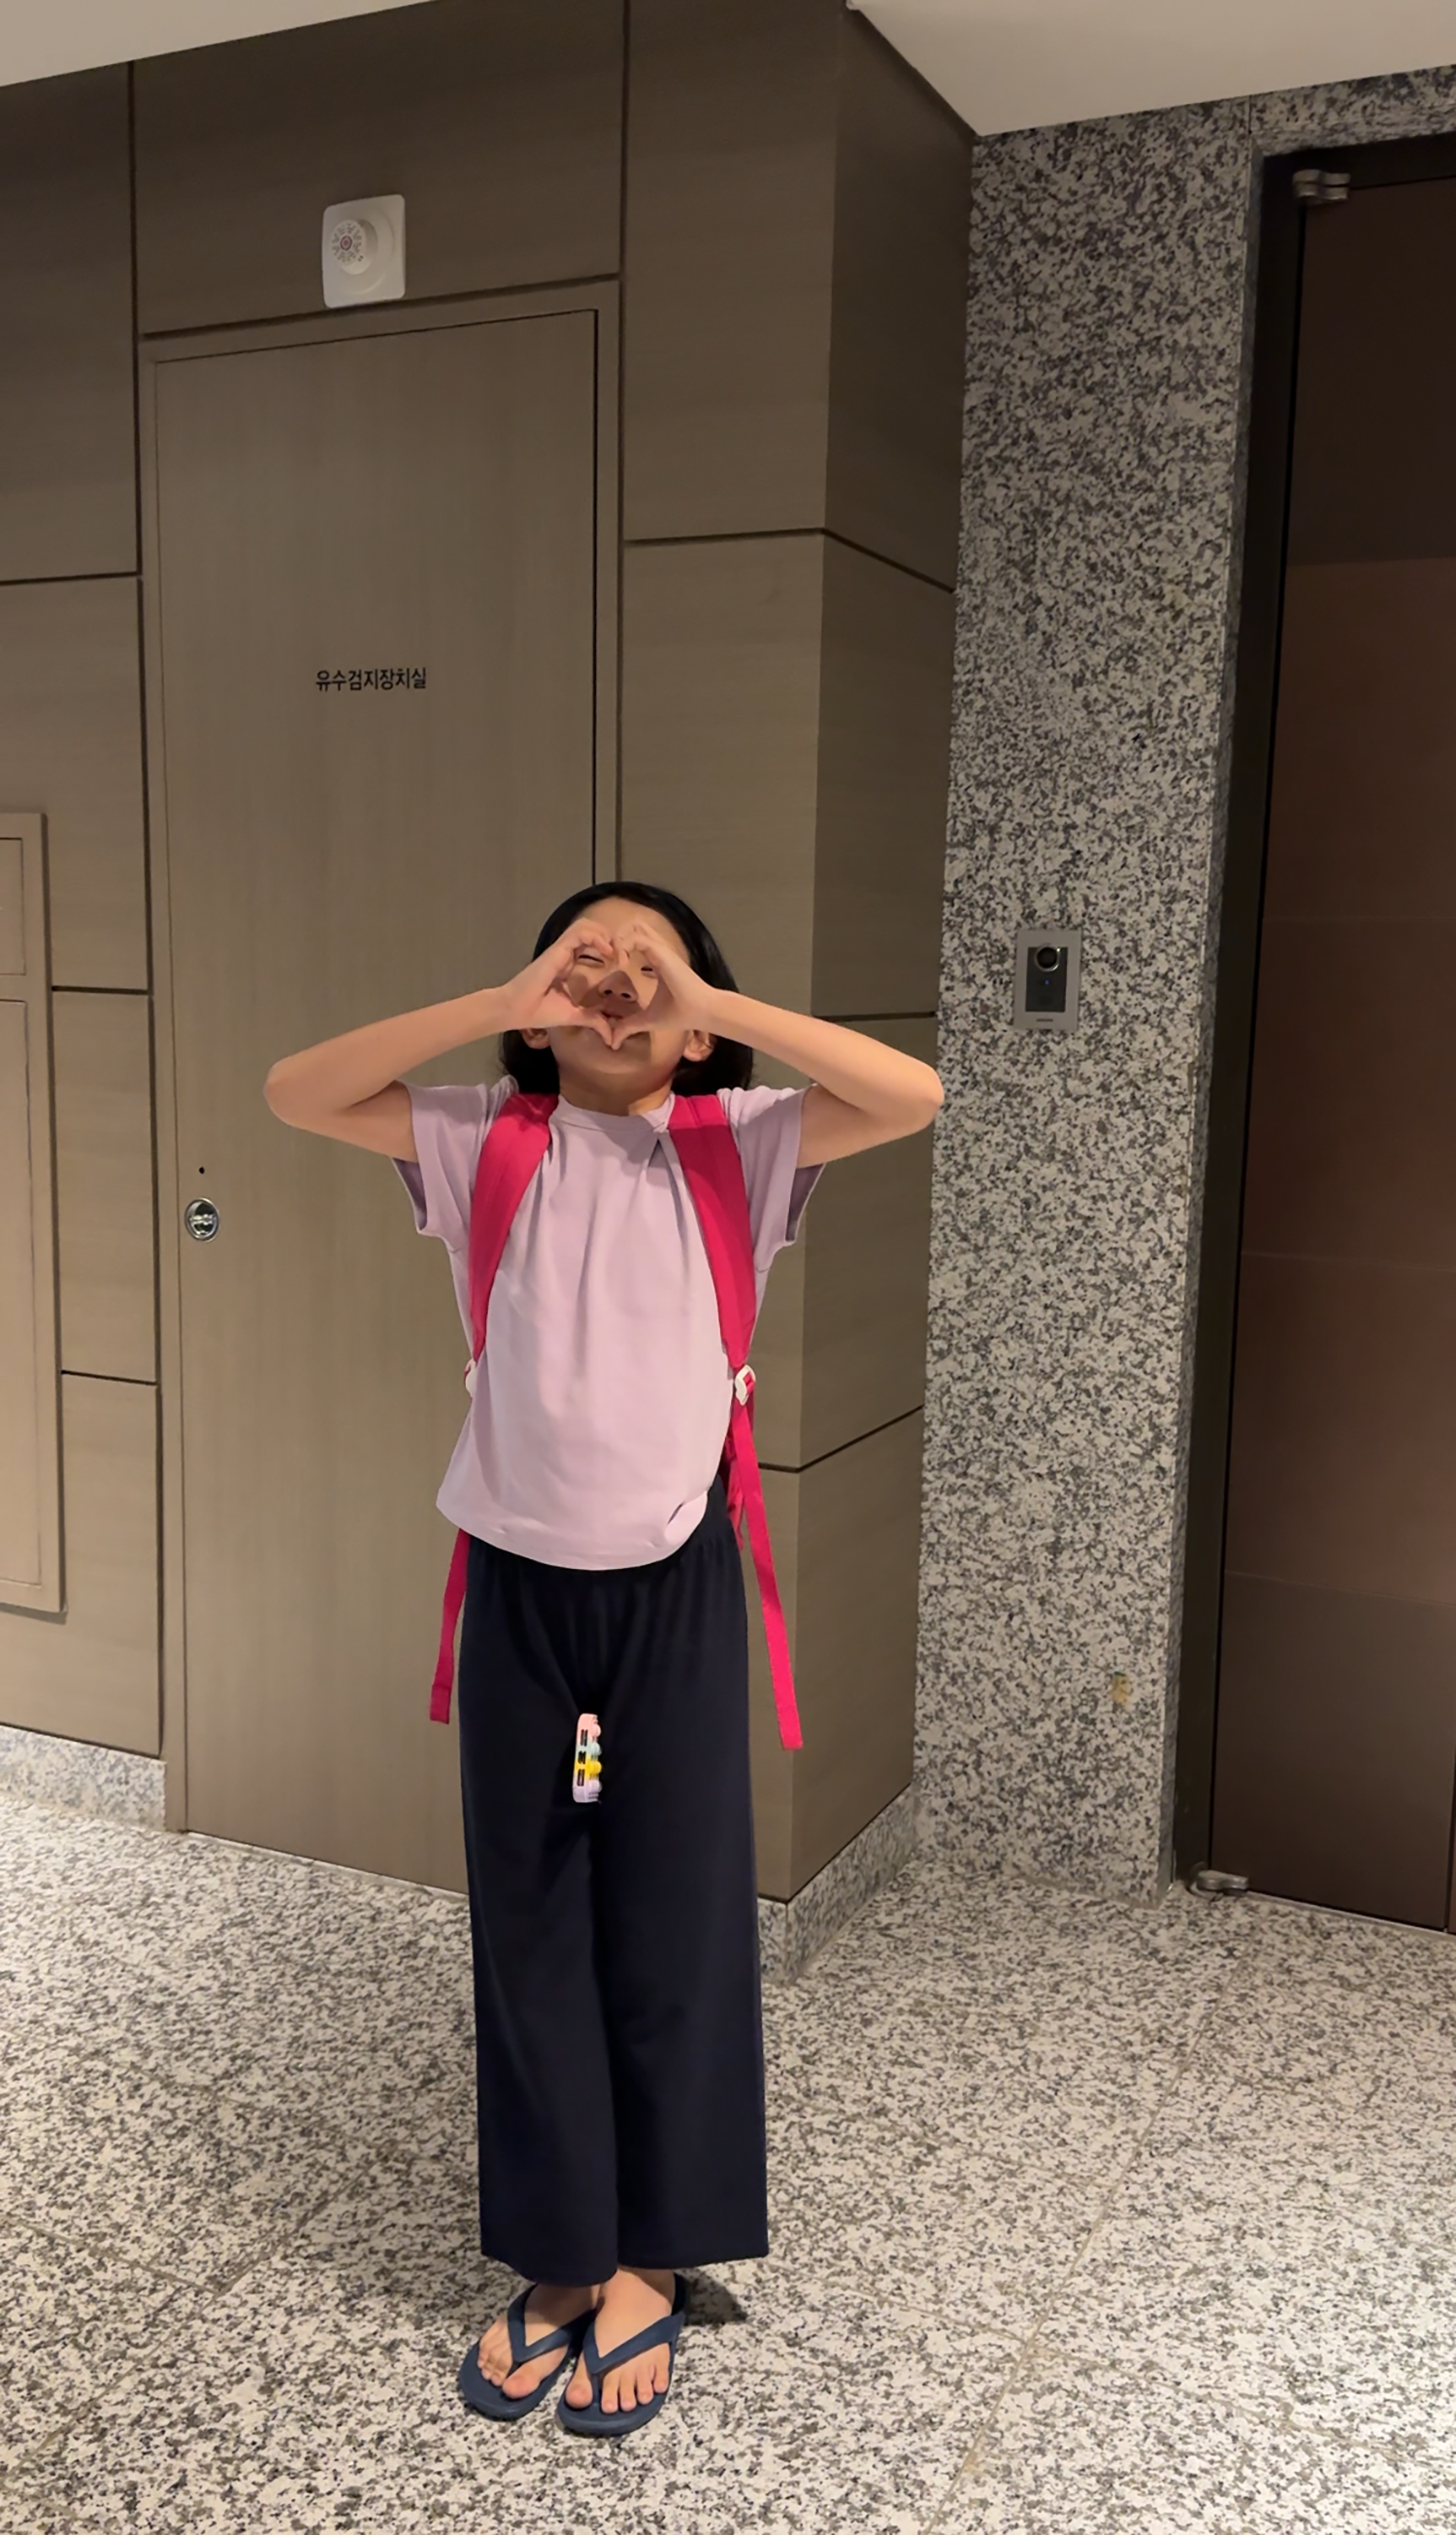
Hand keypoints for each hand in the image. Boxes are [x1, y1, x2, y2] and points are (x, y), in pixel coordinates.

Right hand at [502, 924, 617, 1041]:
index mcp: (568, 964)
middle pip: (591, 929)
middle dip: (610, 937)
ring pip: (585, 925)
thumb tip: (611, 1038)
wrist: (516, 1011)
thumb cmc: (539, 1012)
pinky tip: (606, 951)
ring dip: (604, 934)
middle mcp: (566, 953)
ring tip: (614, 951)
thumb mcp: (573, 1016)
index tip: (621, 963)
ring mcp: (561, 950)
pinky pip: (579, 932)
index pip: (591, 943)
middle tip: (622, 954)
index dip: (609, 948)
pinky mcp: (557, 950)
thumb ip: (593, 1020)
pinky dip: (596, 937)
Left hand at [593, 913, 718, 1044]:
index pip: (635, 937)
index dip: (619, 945)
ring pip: (634, 925)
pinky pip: (638, 938)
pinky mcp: (662, 953)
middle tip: (610, 958)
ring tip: (615, 959)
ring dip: (619, 939)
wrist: (702, 1012)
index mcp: (656, 959)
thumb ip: (630, 1026)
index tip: (612, 965)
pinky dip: (624, 945)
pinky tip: (622, 964)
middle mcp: (658, 949)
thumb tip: (613, 1041)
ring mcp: (661, 949)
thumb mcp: (648, 1020)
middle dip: (616, 937)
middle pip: (633, 925)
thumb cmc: (680, 1013)